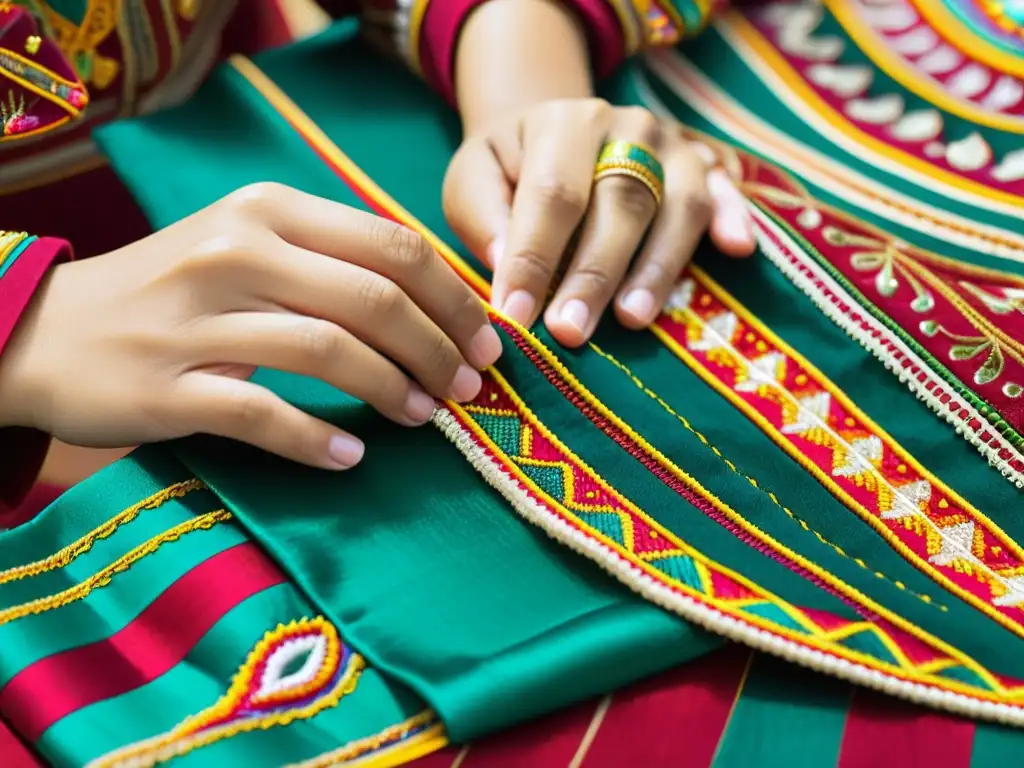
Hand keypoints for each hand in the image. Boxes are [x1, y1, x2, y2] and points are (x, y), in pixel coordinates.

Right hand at [0, 184, 501, 469]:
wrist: (45, 331)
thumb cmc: (171, 292)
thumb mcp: (245, 246)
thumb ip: (329, 258)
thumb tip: (434, 298)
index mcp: (266, 210)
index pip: (392, 244)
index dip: (453, 298)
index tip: (485, 341)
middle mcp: (235, 251)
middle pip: (375, 298)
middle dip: (439, 348)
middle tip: (467, 388)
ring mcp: (197, 319)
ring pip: (330, 352)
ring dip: (394, 390)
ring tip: (423, 417)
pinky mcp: (167, 387)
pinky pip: (266, 415)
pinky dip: (320, 439)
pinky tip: (351, 455)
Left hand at [443, 99, 755, 346]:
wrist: (555, 135)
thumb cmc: (510, 171)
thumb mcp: (474, 180)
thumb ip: (483, 218)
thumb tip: (507, 268)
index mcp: (563, 123)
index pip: (552, 195)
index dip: (534, 258)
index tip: (515, 315)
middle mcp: (626, 126)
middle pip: (620, 202)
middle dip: (594, 273)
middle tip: (571, 331)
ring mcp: (672, 144)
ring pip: (677, 204)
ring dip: (658, 266)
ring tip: (632, 317)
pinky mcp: (704, 165)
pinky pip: (726, 191)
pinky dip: (734, 218)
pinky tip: (737, 249)